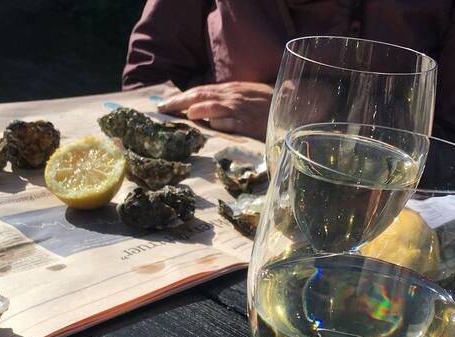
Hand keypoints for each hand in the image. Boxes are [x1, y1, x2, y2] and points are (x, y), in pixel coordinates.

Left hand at [158, 82, 273, 139]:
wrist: (291, 105)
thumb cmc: (266, 104)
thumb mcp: (243, 96)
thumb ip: (224, 100)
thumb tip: (201, 108)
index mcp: (229, 91)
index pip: (200, 91)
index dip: (180, 97)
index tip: (163, 105)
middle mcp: (232, 98)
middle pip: (201, 96)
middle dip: (180, 102)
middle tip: (162, 109)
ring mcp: (241, 110)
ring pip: (215, 107)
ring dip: (199, 110)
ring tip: (185, 115)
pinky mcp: (251, 123)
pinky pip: (234, 122)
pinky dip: (222, 124)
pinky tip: (212, 127)